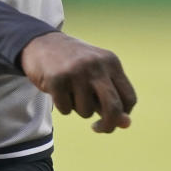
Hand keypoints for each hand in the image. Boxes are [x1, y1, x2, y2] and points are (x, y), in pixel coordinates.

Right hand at [19, 32, 136, 132]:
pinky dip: (62, 106)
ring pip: (86, 111)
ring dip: (78, 109)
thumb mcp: (97, 76)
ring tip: (70, 91)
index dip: (123, 115)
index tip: (113, 120)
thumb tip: (126, 124)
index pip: (129, 98)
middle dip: (108, 124)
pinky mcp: (56, 79)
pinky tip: (58, 90)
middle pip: (113, 107)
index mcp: (111, 62)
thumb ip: (112, 98)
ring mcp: (76, 71)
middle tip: (98, 128)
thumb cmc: (74, 64)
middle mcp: (96, 65)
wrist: (41, 43)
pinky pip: (66, 109)